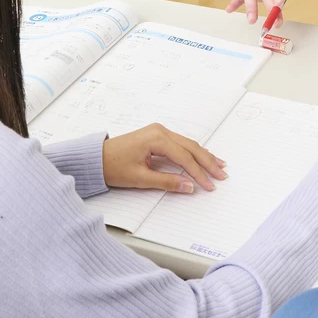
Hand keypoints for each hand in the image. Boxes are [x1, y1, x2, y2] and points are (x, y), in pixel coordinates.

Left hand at [102, 123, 226, 193]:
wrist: (96, 158)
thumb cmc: (113, 166)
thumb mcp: (140, 178)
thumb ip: (167, 181)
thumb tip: (189, 186)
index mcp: (156, 138)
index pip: (184, 157)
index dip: (198, 173)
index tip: (209, 185)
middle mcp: (160, 131)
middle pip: (190, 147)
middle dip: (208, 162)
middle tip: (222, 175)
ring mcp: (159, 132)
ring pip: (188, 144)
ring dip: (203, 156)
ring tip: (219, 166)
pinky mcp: (157, 136)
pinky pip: (180, 143)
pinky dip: (193, 152)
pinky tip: (203, 157)